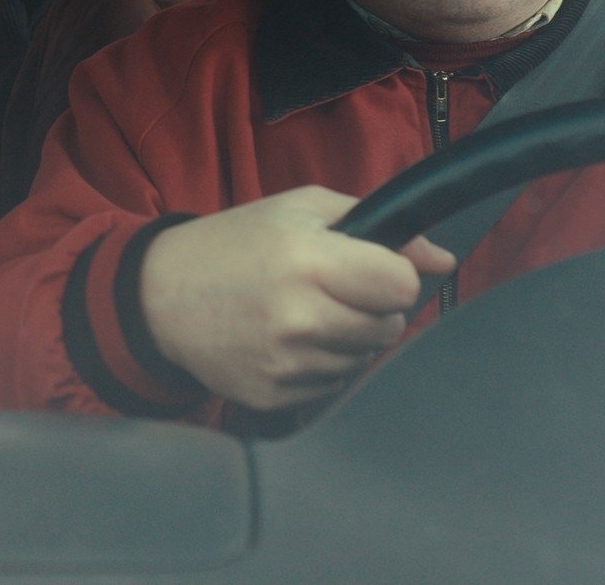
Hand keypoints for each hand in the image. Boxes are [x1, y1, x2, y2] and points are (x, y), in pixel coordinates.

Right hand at [138, 186, 456, 413]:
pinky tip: (286, 340)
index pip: (402, 285)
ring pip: (364, 359)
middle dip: (372, 308)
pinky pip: (332, 385)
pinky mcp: (274, 395)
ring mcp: (285, 362)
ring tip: (304, 312)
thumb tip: (444, 259)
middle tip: (332, 289)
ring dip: (347, 338)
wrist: (161, 294)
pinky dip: (319, 364)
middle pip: (390, 327)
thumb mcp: (302, 210)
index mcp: (308, 259)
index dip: (392, 274)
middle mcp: (299, 316)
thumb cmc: (235, 243)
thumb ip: (380, 227)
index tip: (369, 269)